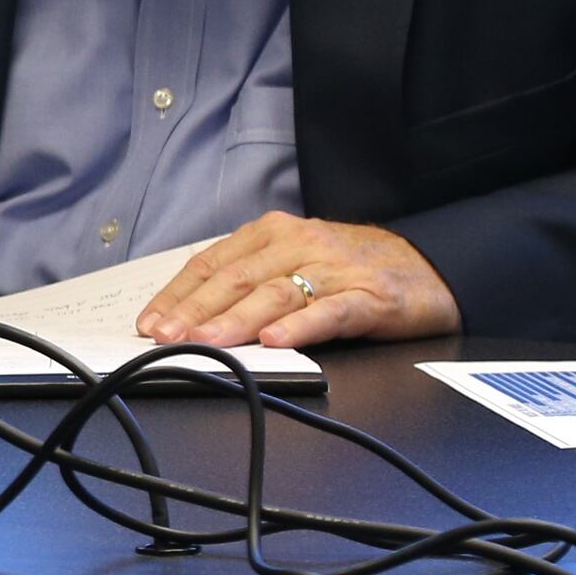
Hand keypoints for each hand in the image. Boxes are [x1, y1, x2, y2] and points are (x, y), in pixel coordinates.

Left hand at [137, 214, 459, 350]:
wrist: (427, 266)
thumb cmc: (347, 270)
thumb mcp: (292, 263)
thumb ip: (247, 283)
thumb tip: (188, 317)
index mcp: (271, 234)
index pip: (211, 264)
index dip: (177, 294)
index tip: (148, 323)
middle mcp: (298, 244)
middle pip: (236, 278)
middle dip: (195, 310)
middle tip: (165, 336)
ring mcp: (334, 269)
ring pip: (276, 293)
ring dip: (237, 319)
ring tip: (206, 340)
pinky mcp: (370, 297)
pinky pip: (330, 312)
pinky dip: (300, 326)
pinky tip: (276, 341)